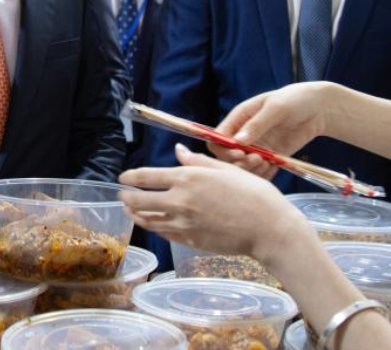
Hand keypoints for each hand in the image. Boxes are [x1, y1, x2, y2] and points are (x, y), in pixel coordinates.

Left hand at [119, 145, 306, 260]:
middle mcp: (180, 201)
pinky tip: (153, 224)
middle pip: (139, 201)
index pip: (147, 177)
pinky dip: (154, 228)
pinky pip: (164, 234)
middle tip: (122, 196)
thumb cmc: (252, 194)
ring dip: (136, 215)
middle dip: (127, 198)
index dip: (130, 177)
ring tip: (131, 211)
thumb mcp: (225, 169)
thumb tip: (178, 150)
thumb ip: (197, 161)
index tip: (123, 177)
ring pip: (148, 220)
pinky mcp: (190, 241)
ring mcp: (183, 223)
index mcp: (188, 178)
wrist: (268, 228)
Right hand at [209, 82, 340, 178]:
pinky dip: (265, 174)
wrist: (319, 109)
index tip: (239, 153)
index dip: (223, 148)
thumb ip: (256, 125)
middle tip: (257, 159)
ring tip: (267, 162)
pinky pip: (260, 171)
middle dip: (239, 162)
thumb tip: (237, 141)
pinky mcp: (270, 157)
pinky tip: (274, 167)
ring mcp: (257, 147)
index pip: (218, 137)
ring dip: (252, 170)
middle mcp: (244, 134)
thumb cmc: (295, 99)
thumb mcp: (275, 108)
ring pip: (243, 167)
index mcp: (239, 118)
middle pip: (227, 156)